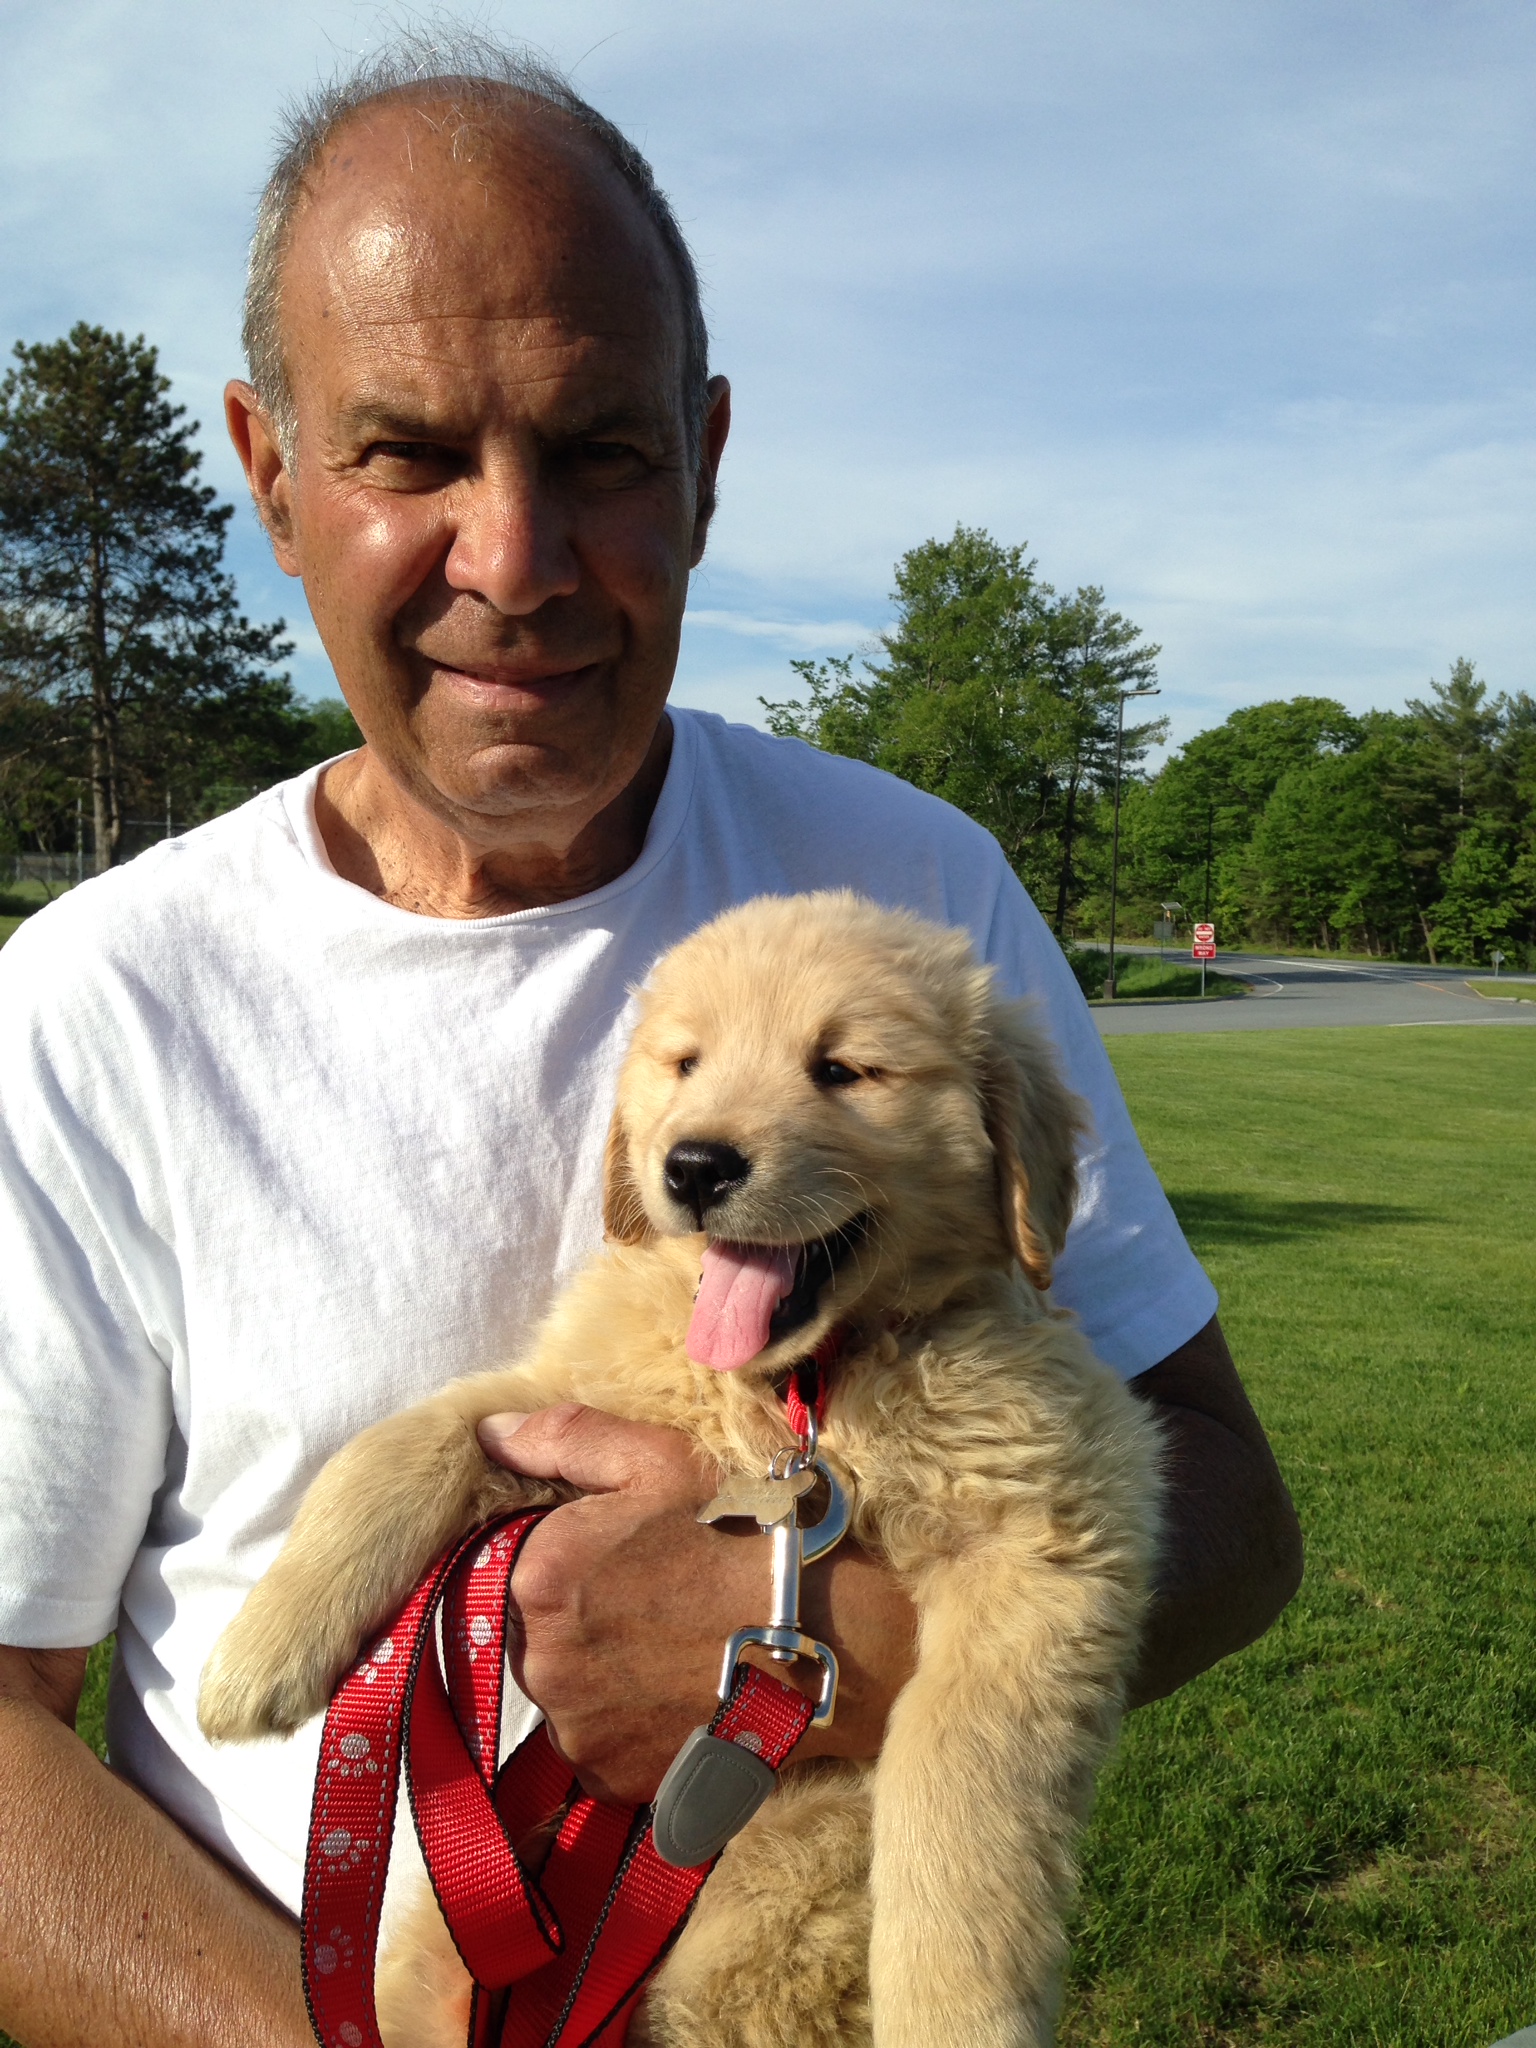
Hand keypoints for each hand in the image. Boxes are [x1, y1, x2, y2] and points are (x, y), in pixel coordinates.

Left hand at [478, 1405, 916, 1803]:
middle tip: (651, 1604)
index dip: (566, 1565)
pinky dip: (627, 1728)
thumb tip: (489, 1431)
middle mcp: (541, 1663)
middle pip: (535, 1639)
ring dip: (600, 1679)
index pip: (517, 1573)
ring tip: (668, 1653)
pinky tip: (675, 1696)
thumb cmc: (739, 1532)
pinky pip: (599, 1750)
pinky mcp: (612, 1779)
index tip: (618, 1560)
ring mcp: (576, 1730)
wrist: (817, 1632)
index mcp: (540, 1579)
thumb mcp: (658, 1459)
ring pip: (566, 1698)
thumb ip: (564, 1438)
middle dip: (578, 1623)